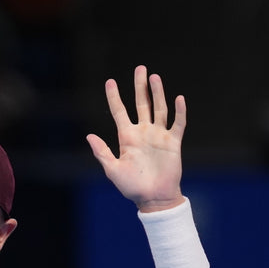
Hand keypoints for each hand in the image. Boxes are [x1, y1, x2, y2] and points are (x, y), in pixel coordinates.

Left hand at [86, 66, 185, 211]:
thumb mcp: (113, 170)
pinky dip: (179, 112)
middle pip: (142, 104)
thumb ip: (102, 152)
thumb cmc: (132, 187)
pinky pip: (177, 124)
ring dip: (157, 93)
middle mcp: (143, 133)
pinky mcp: (173, 143)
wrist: (154, 199)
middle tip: (140, 68)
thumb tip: (89, 136)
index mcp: (127, 138)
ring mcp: (159, 136)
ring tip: (154, 77)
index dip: (114, 97)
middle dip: (140, 86)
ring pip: (159, 109)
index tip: (110, 82)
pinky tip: (179, 98)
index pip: (119, 112)